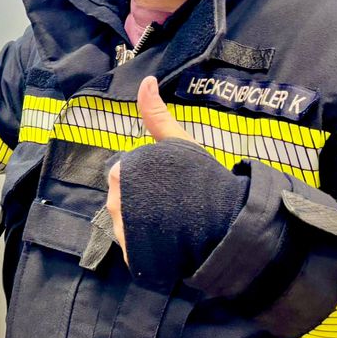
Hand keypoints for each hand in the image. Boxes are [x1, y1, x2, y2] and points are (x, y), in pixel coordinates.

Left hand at [106, 75, 194, 262]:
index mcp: (120, 176)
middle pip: (126, 199)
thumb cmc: (201, 180)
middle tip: (176, 201)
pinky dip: (150, 245)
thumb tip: (146, 80)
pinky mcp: (134, 257)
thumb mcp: (179, 143)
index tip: (172, 181)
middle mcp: (114, 205)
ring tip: (177, 220)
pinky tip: (171, 240)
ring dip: (148, 223)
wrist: (222, 226)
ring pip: (130, 225)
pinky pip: (137, 249)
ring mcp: (122, 235)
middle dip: (147, 199)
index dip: (152, 176)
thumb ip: (157, 115)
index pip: (127, 174)